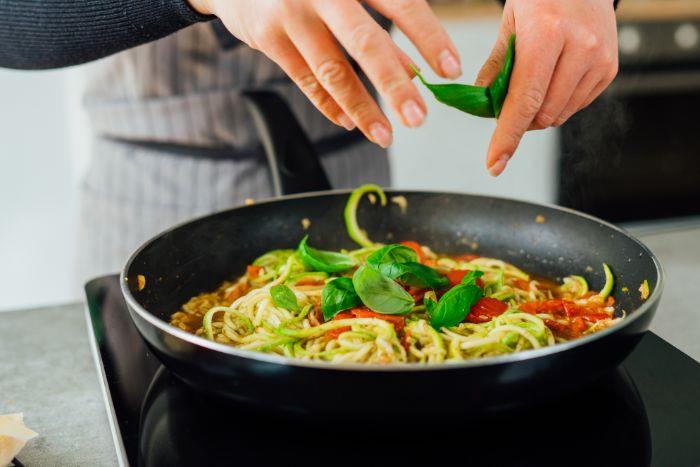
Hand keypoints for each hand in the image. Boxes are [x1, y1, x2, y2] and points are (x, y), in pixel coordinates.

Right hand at [190, 0, 460, 147]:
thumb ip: (378, 23)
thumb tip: (413, 70)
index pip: (402, 3)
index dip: (429, 37)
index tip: (451, 69)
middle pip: (366, 43)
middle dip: (395, 86)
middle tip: (418, 118)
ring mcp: (291, 15)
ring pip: (333, 71)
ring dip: (363, 108)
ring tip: (385, 136)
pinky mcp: (268, 38)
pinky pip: (306, 81)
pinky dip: (331, 105)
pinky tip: (350, 121)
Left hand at [476, 0, 617, 175]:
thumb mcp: (511, 22)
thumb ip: (496, 65)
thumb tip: (483, 105)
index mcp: (547, 33)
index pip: (524, 100)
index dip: (507, 136)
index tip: (494, 164)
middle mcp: (580, 47)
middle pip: (542, 113)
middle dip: (519, 120)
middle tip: (506, 102)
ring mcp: (599, 59)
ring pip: (559, 114)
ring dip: (538, 113)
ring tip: (533, 82)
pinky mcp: (609, 68)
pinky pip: (576, 106)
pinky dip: (558, 104)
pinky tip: (554, 78)